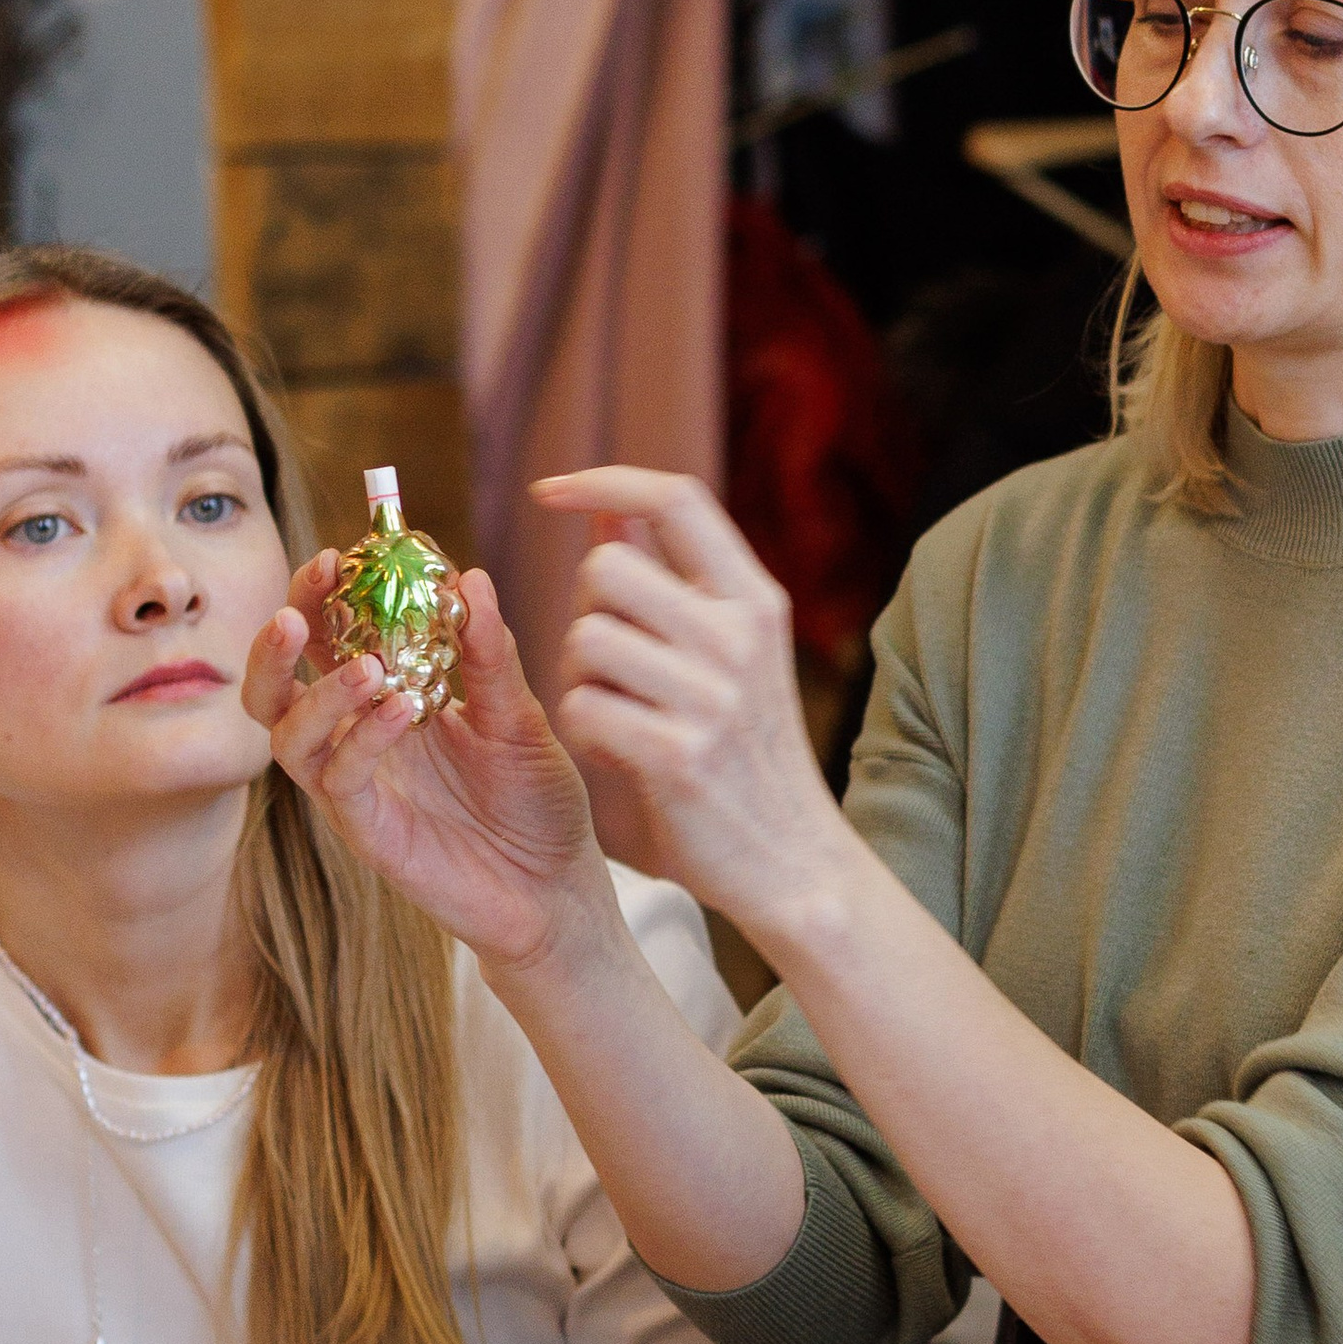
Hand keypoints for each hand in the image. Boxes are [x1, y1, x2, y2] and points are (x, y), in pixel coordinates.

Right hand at [243, 551, 613, 976]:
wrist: (558, 889)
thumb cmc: (537, 802)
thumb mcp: (521, 715)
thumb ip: (489, 653)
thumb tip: (469, 577)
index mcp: (387, 700)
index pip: (330, 638)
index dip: (321, 596)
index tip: (337, 555)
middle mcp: (356, 740)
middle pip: (278, 685)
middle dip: (279, 638)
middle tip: (305, 604)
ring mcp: (356, 788)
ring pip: (288, 735)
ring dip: (317, 691)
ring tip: (367, 666)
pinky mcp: (367, 831)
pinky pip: (338, 780)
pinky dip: (361, 738)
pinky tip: (400, 710)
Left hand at [531, 468, 850, 941]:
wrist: (795, 862)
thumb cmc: (747, 755)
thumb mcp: (730, 653)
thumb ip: (670, 582)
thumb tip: (606, 512)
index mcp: (755, 600)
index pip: (675, 497)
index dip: (603, 481)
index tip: (547, 490)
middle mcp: (740, 636)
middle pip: (606, 569)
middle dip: (586, 612)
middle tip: (611, 665)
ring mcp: (713, 696)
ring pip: (585, 639)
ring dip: (580, 678)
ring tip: (622, 714)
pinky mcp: (678, 756)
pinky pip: (583, 708)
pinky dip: (587, 731)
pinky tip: (622, 755)